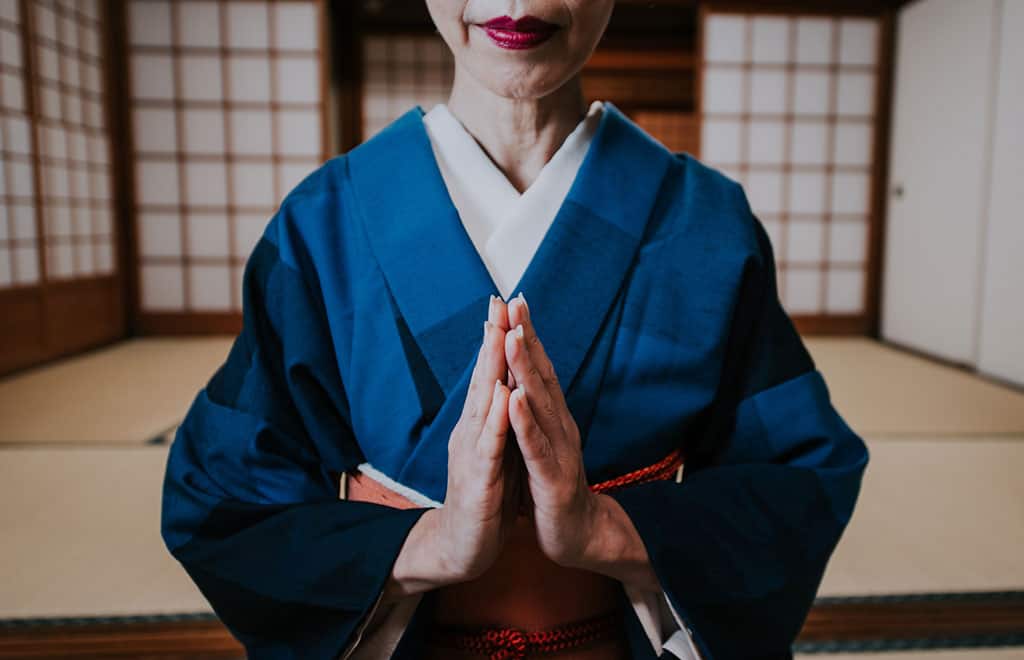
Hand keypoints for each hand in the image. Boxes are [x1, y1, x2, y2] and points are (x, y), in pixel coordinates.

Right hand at [435, 294, 521, 580]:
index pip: (488, 375)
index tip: (505, 303)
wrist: (461, 547)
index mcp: (480, 425)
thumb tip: (507, 385)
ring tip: (499, 332)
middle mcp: (471, 431)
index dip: (497, 340)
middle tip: (498, 301)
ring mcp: (471, 453)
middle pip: (481, 377)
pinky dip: (495, 417)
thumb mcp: (494, 451)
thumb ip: (498, 419)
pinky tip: (501, 393)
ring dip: (490, 367)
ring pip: (482, 402)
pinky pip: (489, 443)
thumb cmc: (482, 498)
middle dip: (492, 339)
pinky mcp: (478, 478)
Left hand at [503, 292, 598, 566]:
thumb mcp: (542, 443)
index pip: (538, 369)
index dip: (526, 335)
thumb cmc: (555, 488)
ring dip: (526, 369)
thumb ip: (536, 412)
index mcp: (553, 418)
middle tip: (515, 302)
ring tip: (513, 337)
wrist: (581, 536)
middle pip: (542, 375)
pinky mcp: (552, 479)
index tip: (512, 301)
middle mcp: (559, 426)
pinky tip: (514, 399)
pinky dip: (525, 421)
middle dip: (527, 337)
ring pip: (540, 404)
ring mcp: (558, 451)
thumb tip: (524, 377)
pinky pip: (535, 446)